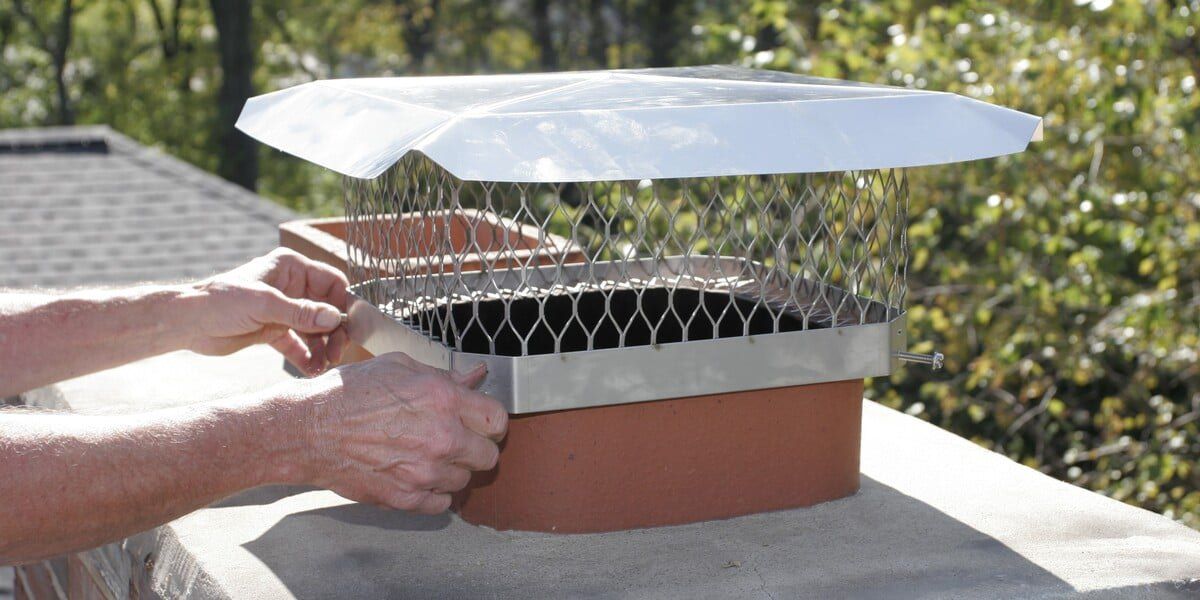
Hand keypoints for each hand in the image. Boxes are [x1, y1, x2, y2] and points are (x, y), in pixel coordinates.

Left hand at [185, 248, 349, 374]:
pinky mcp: (274, 331)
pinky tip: (311, 371)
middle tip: (336, 354)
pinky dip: (306, 358)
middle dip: (333, 332)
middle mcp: (291, 287)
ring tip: (322, 367)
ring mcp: (284, 310)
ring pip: (315, 330)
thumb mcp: (264, 303)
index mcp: (291, 268)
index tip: (349, 327)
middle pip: (327, 309)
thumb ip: (300, 312)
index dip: (342, 304)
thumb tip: (334, 319)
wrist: (188, 323)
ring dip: (321, 349)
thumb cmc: (220, 301)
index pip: (331, 282)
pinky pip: (299, 345)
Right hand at [292, 353, 507, 513]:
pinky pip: (441, 503)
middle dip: (477, 447)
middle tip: (458, 440)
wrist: (309, 429)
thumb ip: (444, 375)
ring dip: (453, 469)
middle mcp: (442, 437)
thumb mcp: (399, 367)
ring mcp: (424, 471)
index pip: (496, 419)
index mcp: (443, 400)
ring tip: (427, 454)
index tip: (481, 422)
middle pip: (489, 456)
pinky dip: (434, 492)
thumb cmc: (348, 393)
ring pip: (465, 480)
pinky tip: (417, 474)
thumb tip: (475, 375)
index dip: (490, 421)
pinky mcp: (406, 497)